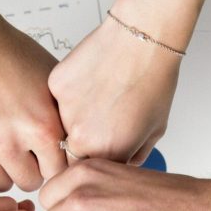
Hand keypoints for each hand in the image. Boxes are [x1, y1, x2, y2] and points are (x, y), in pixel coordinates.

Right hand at [0, 0, 66, 192]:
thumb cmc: (5, 54)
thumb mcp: (51, 84)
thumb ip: (66, 121)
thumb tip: (86, 147)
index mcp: (40, 127)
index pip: (59, 173)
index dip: (53, 163)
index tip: (47, 154)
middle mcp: (7, 142)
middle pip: (29, 182)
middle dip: (28, 167)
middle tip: (21, 146)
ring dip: (0, 167)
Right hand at [48, 17, 179, 164]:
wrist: (142, 39)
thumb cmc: (153, 79)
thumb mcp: (154, 130)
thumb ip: (133, 156)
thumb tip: (120, 165)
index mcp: (106, 154)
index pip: (88, 172)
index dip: (96, 159)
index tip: (103, 147)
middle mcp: (80, 138)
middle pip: (71, 152)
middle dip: (84, 141)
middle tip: (102, 118)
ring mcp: (64, 112)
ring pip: (61, 124)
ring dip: (75, 116)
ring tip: (100, 94)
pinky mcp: (55, 86)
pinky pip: (57, 98)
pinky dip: (71, 92)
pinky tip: (91, 78)